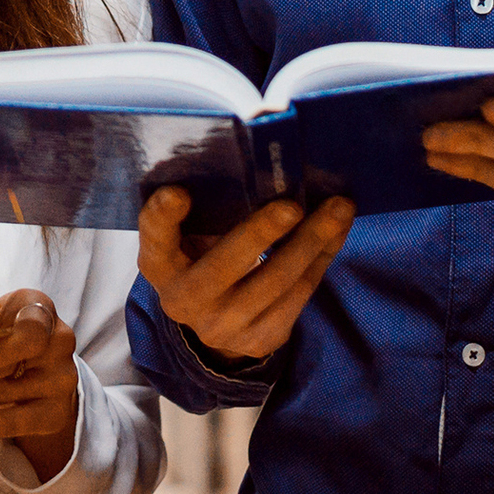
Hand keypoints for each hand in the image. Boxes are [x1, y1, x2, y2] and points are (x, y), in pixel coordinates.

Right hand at [137, 187, 354, 362]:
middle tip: (291, 205)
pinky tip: (336, 233)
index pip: (155, 238)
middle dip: (260, 233)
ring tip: (338, 209)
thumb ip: (208, 208)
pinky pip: (299, 295)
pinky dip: (321, 258)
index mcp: (161, 264)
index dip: (163, 216)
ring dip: (312, 241)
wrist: (214, 324)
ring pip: (276, 280)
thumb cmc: (204, 259)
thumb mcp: (191, 238)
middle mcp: (185, 299)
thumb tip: (260, 154)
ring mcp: (223, 326)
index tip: (179, 192)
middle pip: (225, 265)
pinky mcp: (260, 339)